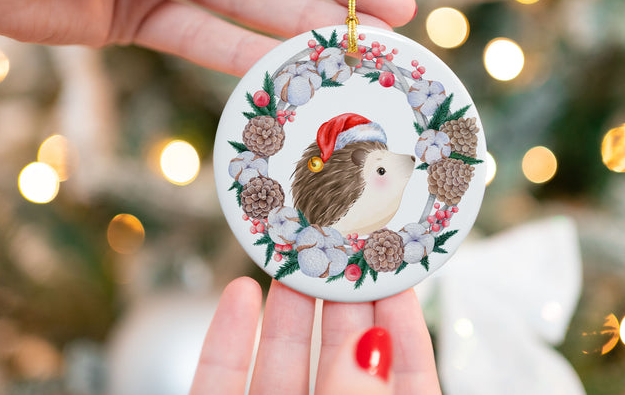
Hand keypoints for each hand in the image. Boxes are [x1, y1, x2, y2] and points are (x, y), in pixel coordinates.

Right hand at [190, 277, 441, 394]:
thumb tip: (368, 347)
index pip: (405, 381)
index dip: (405, 327)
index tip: (398, 273)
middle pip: (339, 361)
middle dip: (342, 301)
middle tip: (343, 244)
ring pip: (280, 366)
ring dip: (286, 309)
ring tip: (294, 254)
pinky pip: (219, 385)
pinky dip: (227, 340)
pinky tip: (239, 294)